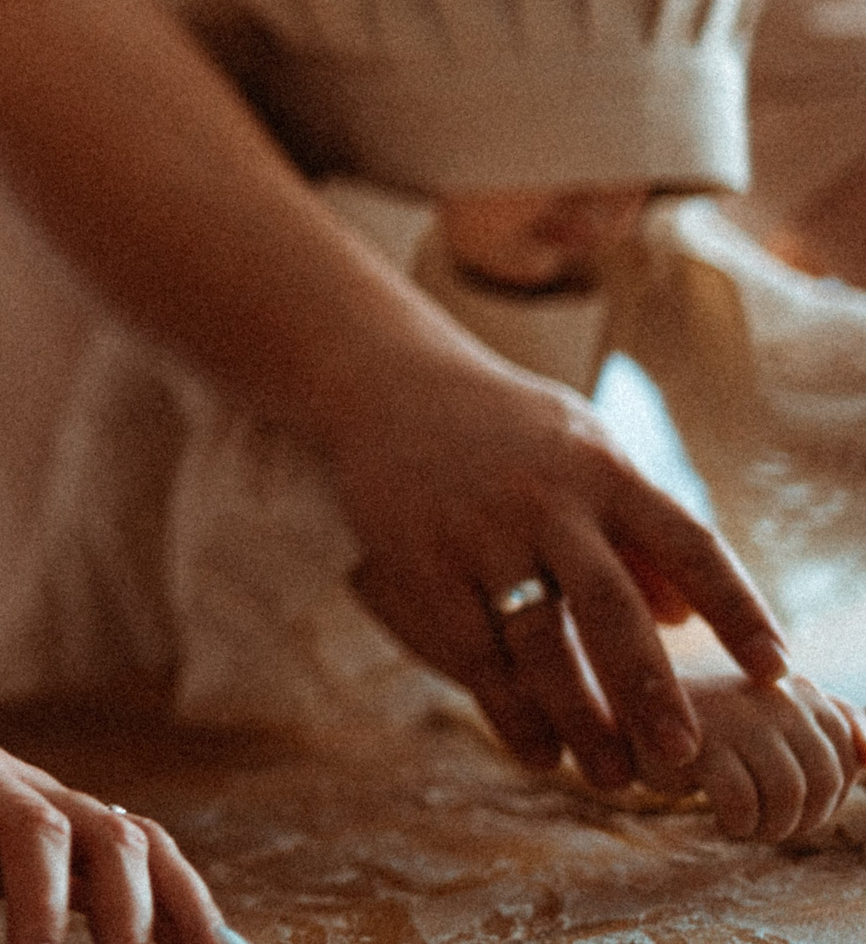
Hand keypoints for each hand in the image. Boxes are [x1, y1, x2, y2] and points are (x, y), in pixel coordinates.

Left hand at [0, 682, 235, 943]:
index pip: (28, 827)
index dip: (45, 900)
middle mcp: (15, 778)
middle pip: (107, 833)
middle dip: (130, 916)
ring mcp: (41, 797)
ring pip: (136, 840)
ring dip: (175, 905)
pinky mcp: (52, 823)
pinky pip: (131, 853)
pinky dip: (173, 897)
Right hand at [330, 351, 786, 788]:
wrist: (382, 382)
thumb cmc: (502, 426)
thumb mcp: (582, 449)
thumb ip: (633, 525)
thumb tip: (681, 614)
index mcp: (602, 469)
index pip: (689, 543)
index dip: (738, 609)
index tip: (776, 669)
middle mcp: (545, 500)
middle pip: (610, 607)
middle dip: (649, 690)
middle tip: (680, 757)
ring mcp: (478, 530)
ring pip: (538, 643)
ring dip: (579, 720)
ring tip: (611, 776)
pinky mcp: (418, 558)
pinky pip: (471, 650)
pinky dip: (508, 710)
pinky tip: (537, 749)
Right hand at [641, 675, 865, 841]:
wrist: (624, 728)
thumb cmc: (707, 733)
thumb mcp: (771, 725)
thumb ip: (826, 729)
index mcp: (794, 687)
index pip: (845, 757)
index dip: (823, 795)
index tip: (787, 800)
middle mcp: (771, 691)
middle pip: (825, 780)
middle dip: (801, 819)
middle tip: (767, 823)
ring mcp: (734, 713)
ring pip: (790, 795)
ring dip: (771, 827)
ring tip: (747, 825)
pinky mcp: (697, 742)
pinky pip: (744, 805)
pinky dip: (738, 825)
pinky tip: (720, 817)